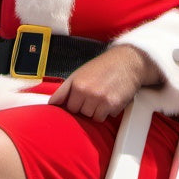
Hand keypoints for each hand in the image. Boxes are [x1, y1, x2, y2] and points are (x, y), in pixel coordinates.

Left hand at [48, 44, 162, 121]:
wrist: (127, 62)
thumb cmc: (103, 67)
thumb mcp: (79, 74)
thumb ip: (64, 89)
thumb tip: (51, 103)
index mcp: (76, 84)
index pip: (68, 107)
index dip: (75, 103)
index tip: (80, 99)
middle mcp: (86, 92)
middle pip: (80, 113)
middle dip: (86, 107)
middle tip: (95, 94)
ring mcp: (99, 99)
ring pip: (92, 117)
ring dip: (98, 110)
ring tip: (103, 96)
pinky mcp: (112, 104)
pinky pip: (105, 117)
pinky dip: (109, 111)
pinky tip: (111, 98)